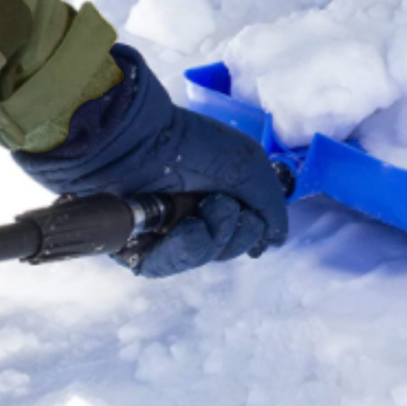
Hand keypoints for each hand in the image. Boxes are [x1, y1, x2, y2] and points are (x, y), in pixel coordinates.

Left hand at [15, 45, 287, 277]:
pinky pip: (163, 268)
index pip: (239, 233)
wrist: (138, 137)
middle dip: (234, 232)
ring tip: (202, 210)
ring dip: (212, 238)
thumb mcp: (248, 166)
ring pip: (198, 260)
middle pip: (222, 250)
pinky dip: (183, 251)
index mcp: (211, 195)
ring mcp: (159, 232)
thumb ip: (269, 206)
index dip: (250, 231)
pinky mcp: (131, 246)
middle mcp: (186, 215)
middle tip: (221, 204)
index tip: (250, 214)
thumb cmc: (192, 143)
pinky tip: (187, 229)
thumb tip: (275, 241)